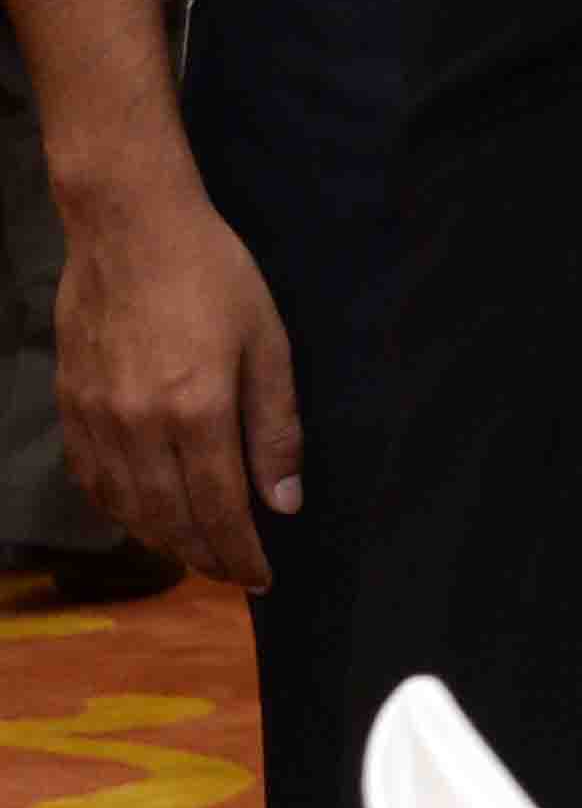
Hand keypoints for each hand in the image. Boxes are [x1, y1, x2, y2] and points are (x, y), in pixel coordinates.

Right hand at [52, 172, 298, 589]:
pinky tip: (141, 516)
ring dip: (162, 541)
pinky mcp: (70, 404)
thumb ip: (275, 427)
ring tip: (196, 554)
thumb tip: (284, 500)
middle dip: (205, 556)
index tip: (262, 578)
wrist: (130, 229)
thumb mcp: (269, 343)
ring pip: (127, 507)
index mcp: (195, 410)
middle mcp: (139, 425)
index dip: (240, 551)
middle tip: (233, 575)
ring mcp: (97, 417)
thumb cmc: (213, 276)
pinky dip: (119, 509)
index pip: (219, 508)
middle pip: (170, 518)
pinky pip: (92, 478)